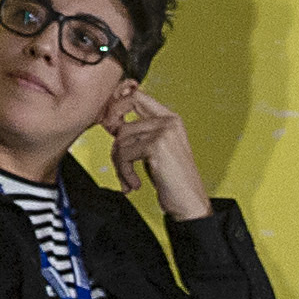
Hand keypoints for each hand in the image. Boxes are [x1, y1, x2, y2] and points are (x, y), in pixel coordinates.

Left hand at [104, 82, 211, 220]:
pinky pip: (124, 155)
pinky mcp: (157, 146)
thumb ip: (139, 133)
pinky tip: (134, 184)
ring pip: (121, 139)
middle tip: (116, 157)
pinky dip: (124, 173)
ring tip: (129, 179)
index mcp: (170, 118)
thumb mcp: (154, 150)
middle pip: (123, 118)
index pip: (136, 96)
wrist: (189, 202)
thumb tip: (110, 121)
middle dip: (113, 139)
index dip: (116, 106)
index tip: (109, 125)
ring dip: (119, 163)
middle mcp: (169, 121)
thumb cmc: (171, 179)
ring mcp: (164, 132)